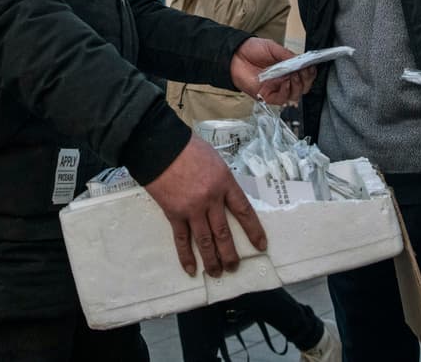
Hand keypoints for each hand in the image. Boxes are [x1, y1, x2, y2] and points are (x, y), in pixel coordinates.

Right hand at [144, 135, 266, 277]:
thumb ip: (221, 179)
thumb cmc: (187, 147)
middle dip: (231, 254)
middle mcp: (211, 199)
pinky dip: (186, 256)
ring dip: (212, 260)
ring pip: (205, 241)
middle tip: (234, 267)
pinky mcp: (174, 213)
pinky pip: (182, 239)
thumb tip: (224, 194)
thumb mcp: (214, 159)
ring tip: (217, 273)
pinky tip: (191, 269)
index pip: (244, 211)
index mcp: (224, 183)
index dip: (253, 230)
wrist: (160, 146)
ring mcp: (192, 208)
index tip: (261, 245)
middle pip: (224, 232)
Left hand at [230, 38, 315, 105]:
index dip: (310, 72)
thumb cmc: (252, 51)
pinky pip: (282, 99)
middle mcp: (284, 80)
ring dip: (298, 85)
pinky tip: (286, 82)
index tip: (311, 66)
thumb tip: (302, 61)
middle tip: (304, 71)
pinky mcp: (268, 96)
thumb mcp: (274, 48)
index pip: (305, 74)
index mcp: (288, 69)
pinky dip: (287, 91)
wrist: (235, 55)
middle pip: (303, 86)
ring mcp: (277, 89)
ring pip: (295, 94)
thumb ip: (288, 55)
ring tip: (295, 75)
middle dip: (307, 79)